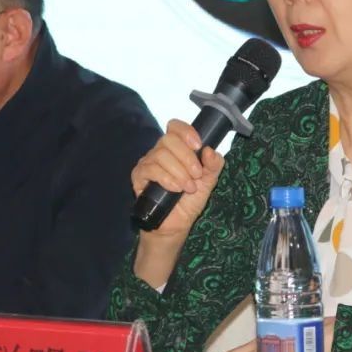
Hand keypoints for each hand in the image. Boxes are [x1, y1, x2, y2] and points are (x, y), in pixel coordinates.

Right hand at [132, 119, 224, 239]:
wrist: (176, 225)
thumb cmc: (190, 201)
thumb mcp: (209, 182)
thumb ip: (214, 165)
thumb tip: (210, 150)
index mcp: (177, 149)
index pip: (175, 127)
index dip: (186, 132)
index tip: (198, 146)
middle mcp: (160, 152)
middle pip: (168, 139)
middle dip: (187, 157)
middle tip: (197, 175)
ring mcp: (148, 163)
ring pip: (160, 154)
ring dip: (179, 171)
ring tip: (188, 187)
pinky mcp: (138, 176)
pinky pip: (150, 169)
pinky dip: (167, 178)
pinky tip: (175, 189)